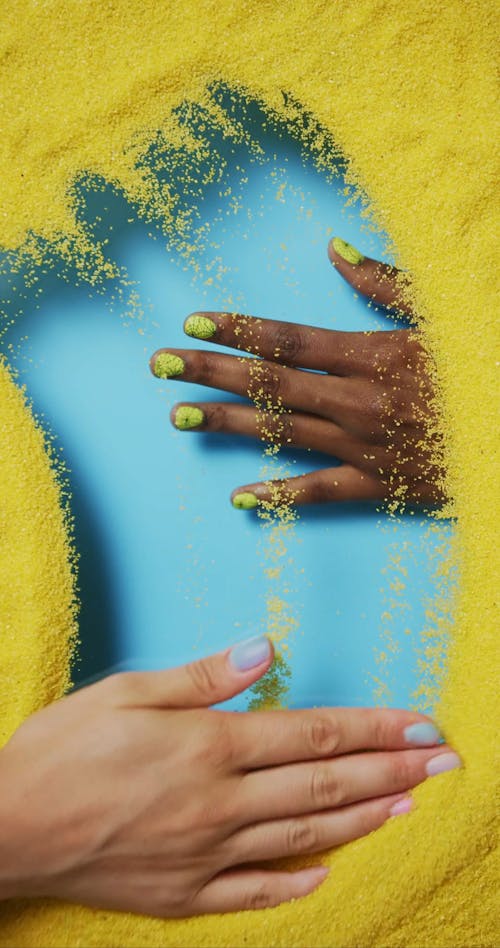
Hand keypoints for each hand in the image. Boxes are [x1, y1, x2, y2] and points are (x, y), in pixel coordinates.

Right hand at [0, 636, 458, 916]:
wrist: (6, 828)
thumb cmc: (61, 750)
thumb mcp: (127, 692)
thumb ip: (203, 677)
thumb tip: (265, 650)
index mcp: (209, 746)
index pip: (314, 735)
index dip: (373, 729)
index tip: (419, 724)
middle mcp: (219, 804)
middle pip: (325, 787)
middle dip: (393, 772)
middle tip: (444, 764)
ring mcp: (206, 856)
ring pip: (305, 837)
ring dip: (365, 820)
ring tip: (410, 806)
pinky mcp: (184, 896)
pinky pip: (255, 891)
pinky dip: (298, 880)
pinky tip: (329, 869)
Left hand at [150, 237, 443, 506]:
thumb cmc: (483, 365)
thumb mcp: (442, 313)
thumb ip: (385, 283)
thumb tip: (334, 249)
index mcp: (371, 354)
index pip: (287, 339)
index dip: (236, 328)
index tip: (191, 320)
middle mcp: (357, 400)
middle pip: (268, 384)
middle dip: (209, 371)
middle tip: (158, 365)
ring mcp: (364, 447)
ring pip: (281, 434)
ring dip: (226, 425)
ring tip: (179, 417)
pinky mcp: (379, 485)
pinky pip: (320, 494)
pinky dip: (279, 496)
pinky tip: (239, 496)